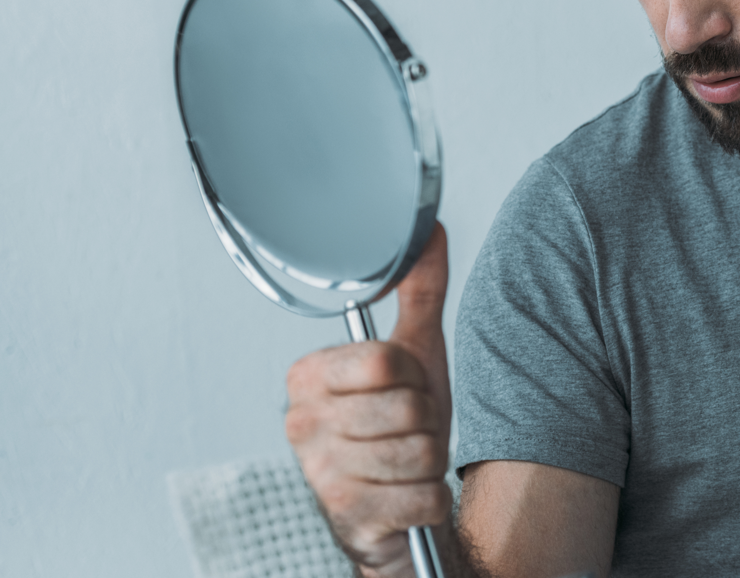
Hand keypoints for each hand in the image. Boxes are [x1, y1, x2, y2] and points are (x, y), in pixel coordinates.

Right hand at [286, 224, 453, 577]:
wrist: (396, 510)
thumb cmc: (402, 427)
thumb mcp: (415, 354)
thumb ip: (420, 290)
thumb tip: (428, 226)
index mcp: (309, 376)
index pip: (385, 362)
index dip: (411, 377)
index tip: (399, 388)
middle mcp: (301, 424)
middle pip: (407, 408)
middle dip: (425, 422)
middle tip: (408, 431)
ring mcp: (319, 475)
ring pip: (419, 452)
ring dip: (429, 461)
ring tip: (408, 463)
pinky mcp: (345, 520)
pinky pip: (424, 497)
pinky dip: (430, 498)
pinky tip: (408, 497)